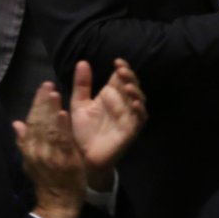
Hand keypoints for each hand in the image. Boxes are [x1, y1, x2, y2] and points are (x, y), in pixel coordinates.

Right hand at [13, 82, 85, 217]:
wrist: (58, 204)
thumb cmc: (46, 181)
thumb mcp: (30, 161)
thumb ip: (24, 141)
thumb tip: (16, 123)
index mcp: (29, 149)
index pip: (31, 121)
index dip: (36, 104)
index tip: (42, 88)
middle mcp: (37, 150)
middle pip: (39, 122)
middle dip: (43, 102)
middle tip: (48, 85)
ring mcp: (51, 155)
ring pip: (50, 128)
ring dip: (52, 110)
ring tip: (54, 93)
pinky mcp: (65, 161)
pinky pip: (63, 141)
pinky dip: (62, 127)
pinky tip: (64, 114)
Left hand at [69, 59, 145, 188]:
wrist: (82, 156)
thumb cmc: (82, 130)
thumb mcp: (78, 104)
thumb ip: (81, 85)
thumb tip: (83, 62)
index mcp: (109, 96)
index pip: (119, 78)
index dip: (122, 69)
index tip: (117, 61)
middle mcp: (121, 104)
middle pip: (131, 86)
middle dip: (129, 77)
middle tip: (121, 70)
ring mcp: (127, 117)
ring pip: (139, 101)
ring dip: (136, 91)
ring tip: (128, 85)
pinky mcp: (130, 131)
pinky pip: (139, 119)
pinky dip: (139, 110)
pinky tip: (134, 103)